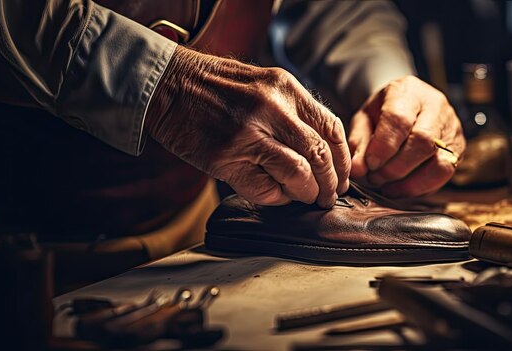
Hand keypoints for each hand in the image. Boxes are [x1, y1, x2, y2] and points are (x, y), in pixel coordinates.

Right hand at [146, 46, 349, 207]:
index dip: (342, 159)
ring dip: (307, 193)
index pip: (331, 128)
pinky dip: (277, 198)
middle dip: (330, 183)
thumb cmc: (216, 87)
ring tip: (305, 198)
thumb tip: (321, 149)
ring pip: (299, 175)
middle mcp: (272, 109)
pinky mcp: (226, 158)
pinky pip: (266, 189)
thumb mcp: (263, 83)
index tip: (342, 176)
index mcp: (285, 88)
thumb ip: (293, 110)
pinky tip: (275, 194)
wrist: (168, 85)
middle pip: (320, 155)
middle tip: (328, 196)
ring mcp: (249, 134)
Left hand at [348, 76, 464, 196]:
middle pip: (423, 142)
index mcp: (408, 92)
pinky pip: (444, 175)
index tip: (369, 164)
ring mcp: (451, 128)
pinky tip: (401, 188)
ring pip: (439, 162)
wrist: (406, 104)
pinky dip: (420, 187)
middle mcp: (436, 107)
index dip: (383, 147)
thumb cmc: (382, 112)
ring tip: (387, 186)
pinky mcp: (458, 148)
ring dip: (409, 182)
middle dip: (395, 167)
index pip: (400, 119)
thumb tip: (358, 169)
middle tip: (375, 177)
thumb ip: (359, 142)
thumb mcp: (364, 119)